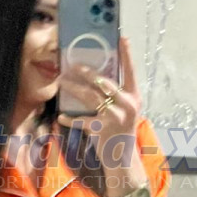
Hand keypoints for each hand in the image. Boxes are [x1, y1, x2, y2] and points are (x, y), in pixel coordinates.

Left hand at [58, 36, 141, 167]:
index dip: (126, 55)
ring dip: (74, 88)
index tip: (122, 38)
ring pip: (91, 96)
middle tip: (73, 65)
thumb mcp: (126, 109)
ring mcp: (115, 117)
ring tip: (62, 82)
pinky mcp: (102, 130)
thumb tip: (98, 76)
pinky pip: (82, 120)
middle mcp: (127, 105)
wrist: (123, 157)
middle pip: (104, 82)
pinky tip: (62, 116)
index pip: (130, 72)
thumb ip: (117, 94)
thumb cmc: (122, 129)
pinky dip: (70, 119)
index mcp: (134, 97)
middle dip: (87, 72)